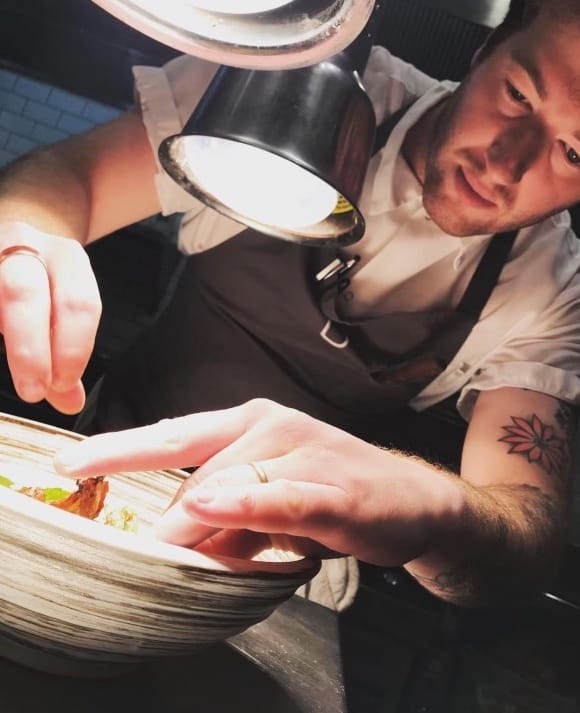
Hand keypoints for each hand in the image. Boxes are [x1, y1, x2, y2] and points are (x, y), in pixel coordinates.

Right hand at [0, 221, 100, 413]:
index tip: (60, 384)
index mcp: (68, 259)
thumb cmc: (39, 287)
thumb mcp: (60, 311)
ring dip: (12, 341)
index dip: (72, 349)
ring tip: (18, 376)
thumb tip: (72, 404)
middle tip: (33, 392)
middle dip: (30, 349)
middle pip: (25, 294)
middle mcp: (28, 244)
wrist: (7, 244)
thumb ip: (64, 356)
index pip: (78, 303)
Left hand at [54, 398, 458, 563]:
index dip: (121, 447)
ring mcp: (305, 451)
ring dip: (195, 526)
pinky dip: (245, 502)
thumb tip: (180, 542)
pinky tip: (209, 507)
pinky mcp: (334, 485)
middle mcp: (274, 425)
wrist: (412, 501)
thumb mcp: (268, 508)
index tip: (71, 462)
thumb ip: (224, 517)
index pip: (174, 434)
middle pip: (198, 469)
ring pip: (230, 484)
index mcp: (251, 423)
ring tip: (177, 558)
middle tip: (137, 552)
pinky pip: (282, 495)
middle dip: (164, 518)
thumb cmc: (333, 493)